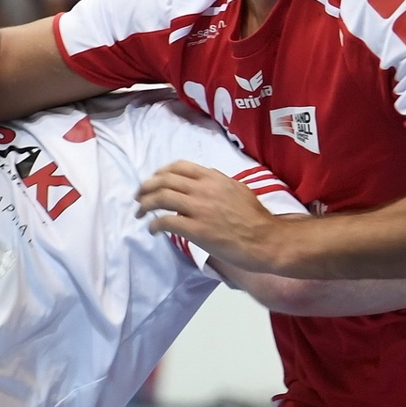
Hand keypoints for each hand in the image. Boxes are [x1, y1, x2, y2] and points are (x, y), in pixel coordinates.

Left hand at [136, 161, 284, 270]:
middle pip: (164, 180)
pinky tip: (153, 230)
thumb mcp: (238, 189)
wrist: (266, 239)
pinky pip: (165, 222)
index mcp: (213, 177)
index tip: (154, 181)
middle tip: (139, 197)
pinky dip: (154, 225)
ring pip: (160, 198)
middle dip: (146, 187)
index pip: (179, 167)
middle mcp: (203, 188)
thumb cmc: (257, 218)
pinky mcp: (195, 230)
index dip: (161, 173)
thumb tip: (204, 184)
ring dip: (144, 204)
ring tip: (139, 212)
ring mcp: (198, 209)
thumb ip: (218, 184)